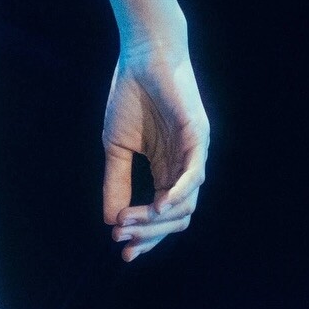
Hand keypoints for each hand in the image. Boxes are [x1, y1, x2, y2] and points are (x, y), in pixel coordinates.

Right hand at [101, 29, 208, 261]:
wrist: (140, 55)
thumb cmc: (129, 95)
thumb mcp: (115, 146)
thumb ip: (116, 182)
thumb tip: (109, 221)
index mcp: (166, 170)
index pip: (162, 215)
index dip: (146, 236)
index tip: (123, 252)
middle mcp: (184, 167)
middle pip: (177, 217)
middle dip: (149, 233)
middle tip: (122, 239)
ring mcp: (194, 153)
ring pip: (186, 203)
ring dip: (156, 219)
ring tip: (128, 223)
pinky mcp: (198, 136)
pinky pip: (194, 174)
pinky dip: (177, 193)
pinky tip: (158, 205)